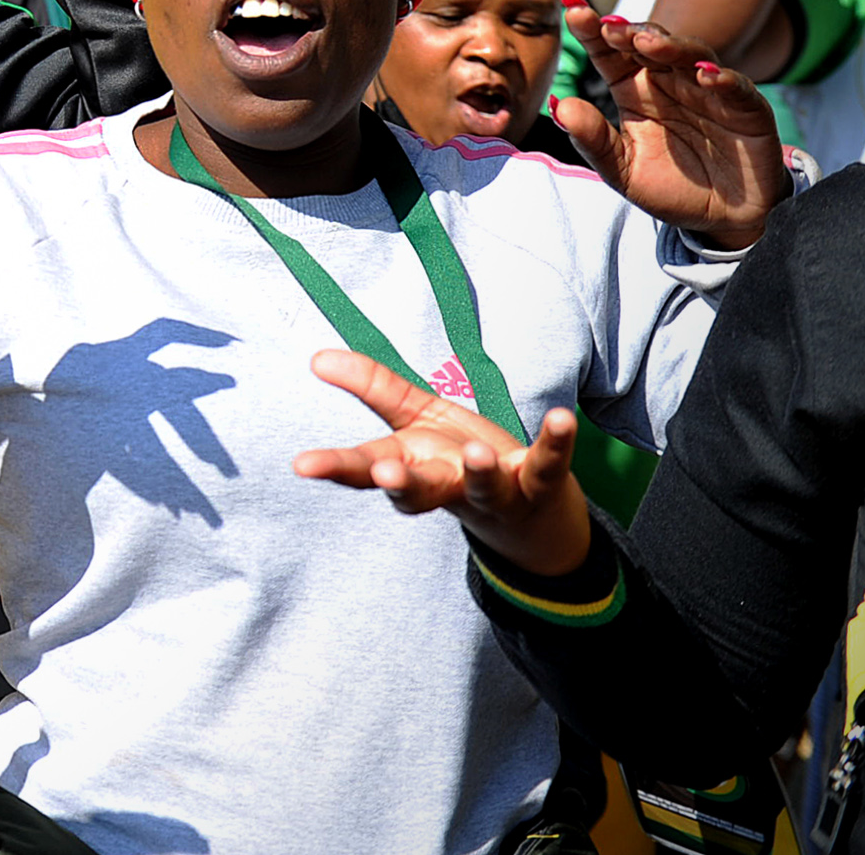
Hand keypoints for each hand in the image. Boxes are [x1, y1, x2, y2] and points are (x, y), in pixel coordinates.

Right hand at [294, 350, 593, 576]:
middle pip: (418, 491)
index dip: (334, 467)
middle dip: (401, 484)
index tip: (302, 465)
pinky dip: (555, 442)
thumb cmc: (456, 458)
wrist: (526, 509)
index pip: (364, 469)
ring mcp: (493, 491)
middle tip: (386, 473)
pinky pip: (547, 465)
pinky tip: (562, 418)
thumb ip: (372, 388)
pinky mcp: (537, 484)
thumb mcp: (414, 419)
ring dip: (480, 472)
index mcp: (410, 468)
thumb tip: (317, 356)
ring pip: (483, 487)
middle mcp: (446, 486)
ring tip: (477, 452)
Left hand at [553, 0, 789, 246]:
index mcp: (635, 90)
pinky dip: (722, 78)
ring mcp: (709, 91)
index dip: (593, 32)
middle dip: (630, 33)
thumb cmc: (669, 187)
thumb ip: (592, 140)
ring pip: (690, 55)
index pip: (611, 54)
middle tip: (609, 27)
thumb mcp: (621, 169)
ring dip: (670, 46)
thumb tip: (558, 105)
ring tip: (647, 43)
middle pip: (650, 45)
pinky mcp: (746, 109)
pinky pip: (735, 87)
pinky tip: (704, 74)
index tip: (573, 12)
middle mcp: (670, 82)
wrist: (721, 219)